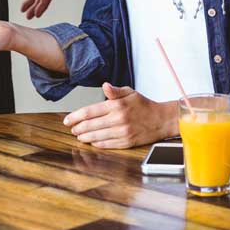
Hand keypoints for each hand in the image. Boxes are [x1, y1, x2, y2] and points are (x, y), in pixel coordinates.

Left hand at [63, 82, 178, 148]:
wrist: (161, 119)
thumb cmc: (143, 105)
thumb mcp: (130, 92)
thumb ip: (115, 91)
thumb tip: (104, 85)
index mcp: (117, 106)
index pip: (90, 111)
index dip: (76, 116)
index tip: (67, 120)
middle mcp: (118, 119)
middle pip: (91, 125)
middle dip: (78, 128)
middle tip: (71, 129)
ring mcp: (123, 132)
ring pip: (98, 136)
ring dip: (85, 137)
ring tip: (79, 136)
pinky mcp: (127, 142)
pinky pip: (108, 144)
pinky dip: (98, 144)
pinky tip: (92, 142)